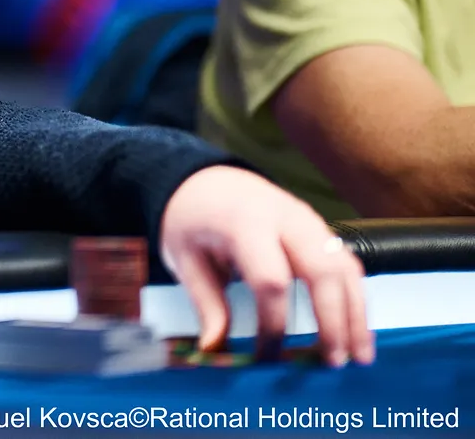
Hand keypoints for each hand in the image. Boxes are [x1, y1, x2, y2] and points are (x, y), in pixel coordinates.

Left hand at [159, 165, 372, 366]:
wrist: (204, 180)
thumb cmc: (191, 219)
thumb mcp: (184, 257)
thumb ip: (205, 302)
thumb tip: (213, 349)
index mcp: (245, 222)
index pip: (271, 280)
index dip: (273, 323)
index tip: (267, 356)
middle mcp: (285, 217)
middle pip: (322, 271)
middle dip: (333, 320)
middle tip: (334, 363)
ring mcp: (308, 220)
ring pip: (345, 267)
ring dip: (357, 314)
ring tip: (360, 357)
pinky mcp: (320, 228)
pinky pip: (347, 263)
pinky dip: (357, 298)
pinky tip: (357, 330)